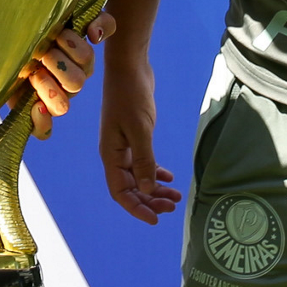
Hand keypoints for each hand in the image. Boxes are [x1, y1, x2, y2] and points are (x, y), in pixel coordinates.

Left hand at [17, 12, 116, 138]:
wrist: (3, 46)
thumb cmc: (37, 30)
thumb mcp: (65, 16)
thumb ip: (94, 18)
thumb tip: (95, 35)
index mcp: (77, 60)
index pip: (86, 58)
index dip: (75, 48)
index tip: (58, 35)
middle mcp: (68, 82)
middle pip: (77, 82)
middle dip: (58, 65)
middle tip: (42, 54)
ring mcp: (53, 99)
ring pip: (63, 106)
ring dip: (48, 88)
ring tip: (33, 73)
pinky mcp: (34, 113)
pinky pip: (44, 131)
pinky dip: (41, 122)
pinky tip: (35, 106)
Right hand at [100, 57, 180, 224]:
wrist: (129, 67)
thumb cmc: (130, 95)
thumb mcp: (140, 128)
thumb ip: (144, 160)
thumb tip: (148, 190)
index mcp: (110, 154)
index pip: (120, 191)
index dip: (136, 208)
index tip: (155, 219)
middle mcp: (115, 153)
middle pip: (131, 187)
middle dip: (150, 200)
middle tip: (172, 207)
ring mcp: (124, 144)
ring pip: (139, 175)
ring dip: (155, 188)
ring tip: (176, 196)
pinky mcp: (134, 135)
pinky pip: (143, 161)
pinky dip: (155, 171)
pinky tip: (169, 177)